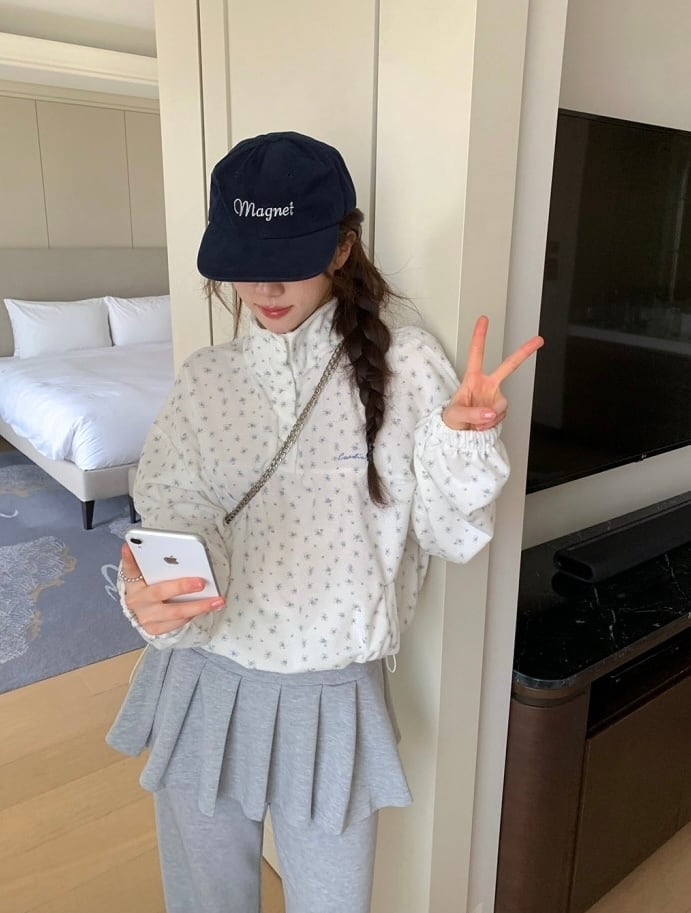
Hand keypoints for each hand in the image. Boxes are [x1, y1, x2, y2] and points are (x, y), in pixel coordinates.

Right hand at [120, 542, 224, 635]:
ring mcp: (145, 617)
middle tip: (201, 582)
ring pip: (175, 612)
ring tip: (217, 600)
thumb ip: (151, 563)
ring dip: (198, 606)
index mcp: (133, 583)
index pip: (130, 569)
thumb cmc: (150, 588)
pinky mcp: (155, 629)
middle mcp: (137, 601)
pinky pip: (179, 622)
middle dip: (181, 586)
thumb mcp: (146, 575)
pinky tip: (208, 607)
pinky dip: (195, 614)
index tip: (129, 546)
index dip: (129, 558)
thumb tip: (149, 548)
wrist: (144, 613)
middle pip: (159, 592)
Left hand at [442, 316, 543, 430]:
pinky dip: (492, 424)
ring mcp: (495, 398)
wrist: (458, 435)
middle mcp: (487, 385)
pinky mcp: (499, 411)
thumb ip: (472, 414)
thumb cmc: (453, 420)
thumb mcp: (455, 415)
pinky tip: (483, 426)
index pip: (476, 354)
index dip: (480, 336)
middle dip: (523, 352)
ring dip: (491, 416)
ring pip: (502, 404)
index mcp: (472, 379)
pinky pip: (501, 416)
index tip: (484, 319)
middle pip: (508, 366)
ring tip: (477, 423)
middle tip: (538, 340)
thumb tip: (490, 413)